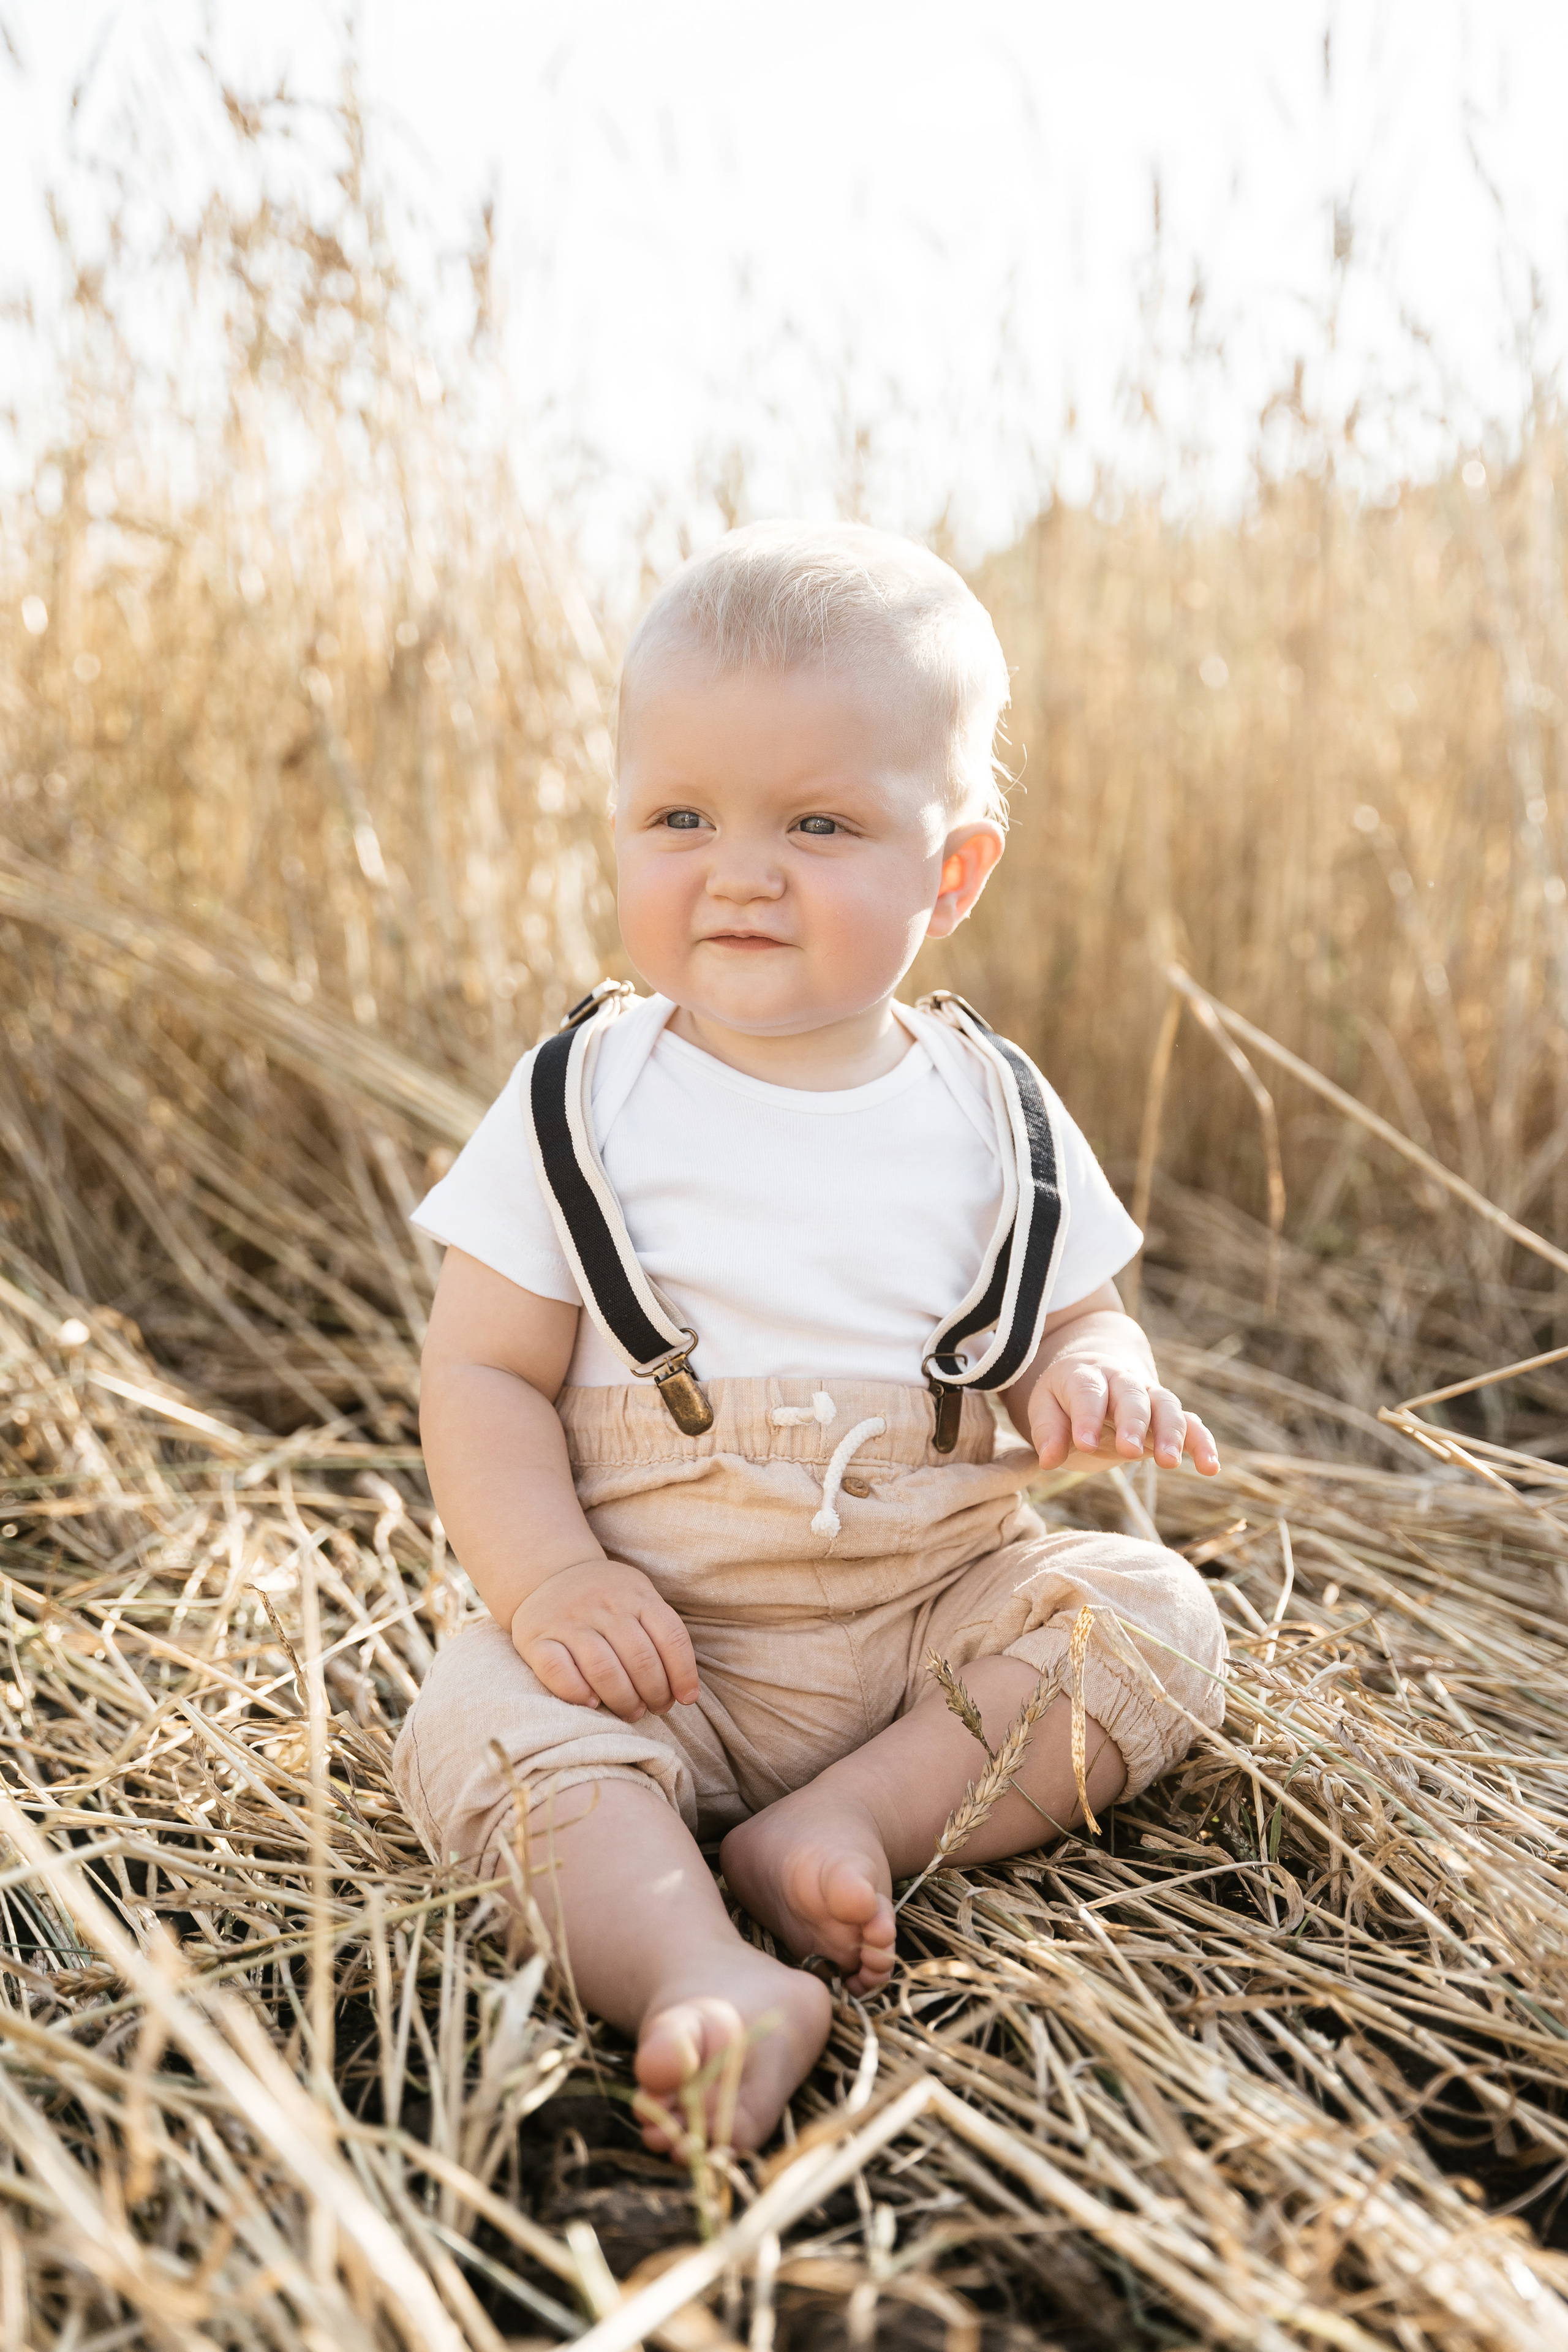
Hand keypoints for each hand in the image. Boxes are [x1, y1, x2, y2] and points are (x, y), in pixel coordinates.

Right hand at [511, 1560, 699, 1721]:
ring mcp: (568, 1621)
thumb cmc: (605, 1599)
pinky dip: (577, 1692)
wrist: (547, 1573)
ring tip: (631, 1711)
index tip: (686, 1698)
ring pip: (602, 1667)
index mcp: (635, 1594)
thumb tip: (683, 1691)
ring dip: (623, 1698)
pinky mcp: (536, 1639)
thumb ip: (659, 1632)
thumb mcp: (638, 1597)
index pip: (670, 1635)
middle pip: (639, 1657)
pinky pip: (557, 1670)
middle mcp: (603, 1605)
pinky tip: (591, 1703)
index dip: (683, 1673)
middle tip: (656, 1708)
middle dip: (654, 1692)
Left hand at [1028, 1350, 1219, 1476]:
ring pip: (1167, 1406)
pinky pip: (1191, 1425)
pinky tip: (1210, 1468)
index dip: (1087, 1416)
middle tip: (1127, 1451)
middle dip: (1132, 1422)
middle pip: (1132, 1396)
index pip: (1088, 1391)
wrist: (1098, 1372)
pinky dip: (1203, 1443)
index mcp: (1087, 1375)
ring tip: (1169, 1462)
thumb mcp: (1046, 1406)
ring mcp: (1150, 1397)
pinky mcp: (1169, 1416)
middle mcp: (1122, 1381)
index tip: (1084, 1443)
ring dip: (1171, 1433)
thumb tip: (1049, 1460)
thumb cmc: (1066, 1396)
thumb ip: (1048, 1431)